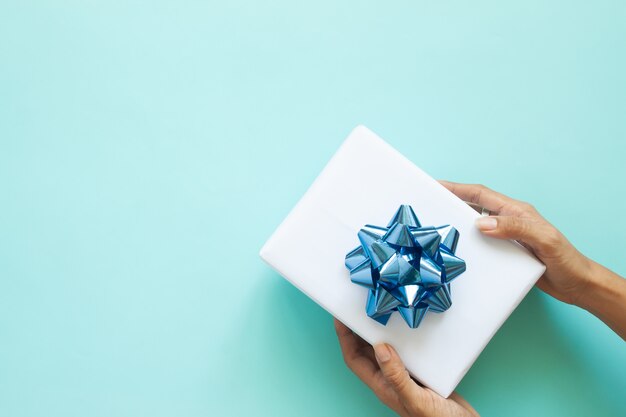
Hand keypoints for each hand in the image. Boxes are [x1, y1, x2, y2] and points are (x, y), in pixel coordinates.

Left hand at [334, 319, 478, 416]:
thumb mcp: (415, 398)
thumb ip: (396, 376)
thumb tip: (380, 347)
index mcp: (382, 385)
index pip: (354, 359)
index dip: (344, 338)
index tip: (340, 317)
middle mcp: (389, 378)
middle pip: (365, 350)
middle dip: (358, 330)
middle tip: (358, 307)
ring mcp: (404, 374)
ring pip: (385, 348)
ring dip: (380, 331)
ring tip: (380, 310)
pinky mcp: (420, 371)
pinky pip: (406, 349)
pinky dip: (403, 336)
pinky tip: (409, 325)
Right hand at [439, 181, 591, 304]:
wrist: (578, 285)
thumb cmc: (566, 260)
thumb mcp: (544, 240)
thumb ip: (515, 228)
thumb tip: (481, 223)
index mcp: (516, 211)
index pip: (481, 195)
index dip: (458, 188)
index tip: (437, 185)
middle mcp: (508, 221)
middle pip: (474, 207)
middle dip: (452, 203)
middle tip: (430, 206)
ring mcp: (506, 237)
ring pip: (475, 226)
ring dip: (457, 225)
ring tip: (437, 228)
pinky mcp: (505, 253)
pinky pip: (481, 245)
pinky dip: (467, 245)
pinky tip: (457, 252)